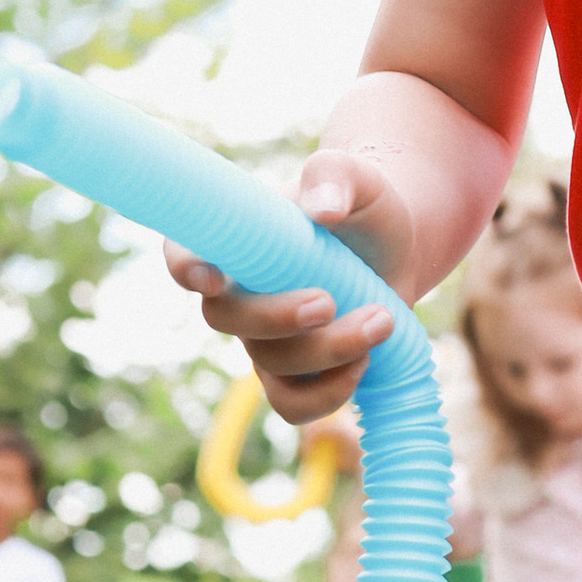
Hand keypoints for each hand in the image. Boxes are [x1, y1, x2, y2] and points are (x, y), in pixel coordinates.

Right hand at [166, 144, 416, 423]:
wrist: (398, 250)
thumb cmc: (365, 206)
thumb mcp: (357, 178)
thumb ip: (334, 177)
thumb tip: (321, 208)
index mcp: (235, 239)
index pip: (183, 252)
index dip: (186, 268)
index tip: (213, 277)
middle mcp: (238, 292)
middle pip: (224, 319)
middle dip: (275, 317)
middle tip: (329, 301)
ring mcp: (263, 338)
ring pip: (270, 365)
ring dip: (329, 350)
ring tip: (382, 319)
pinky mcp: (295, 373)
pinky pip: (291, 404)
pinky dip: (329, 394)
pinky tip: (366, 360)